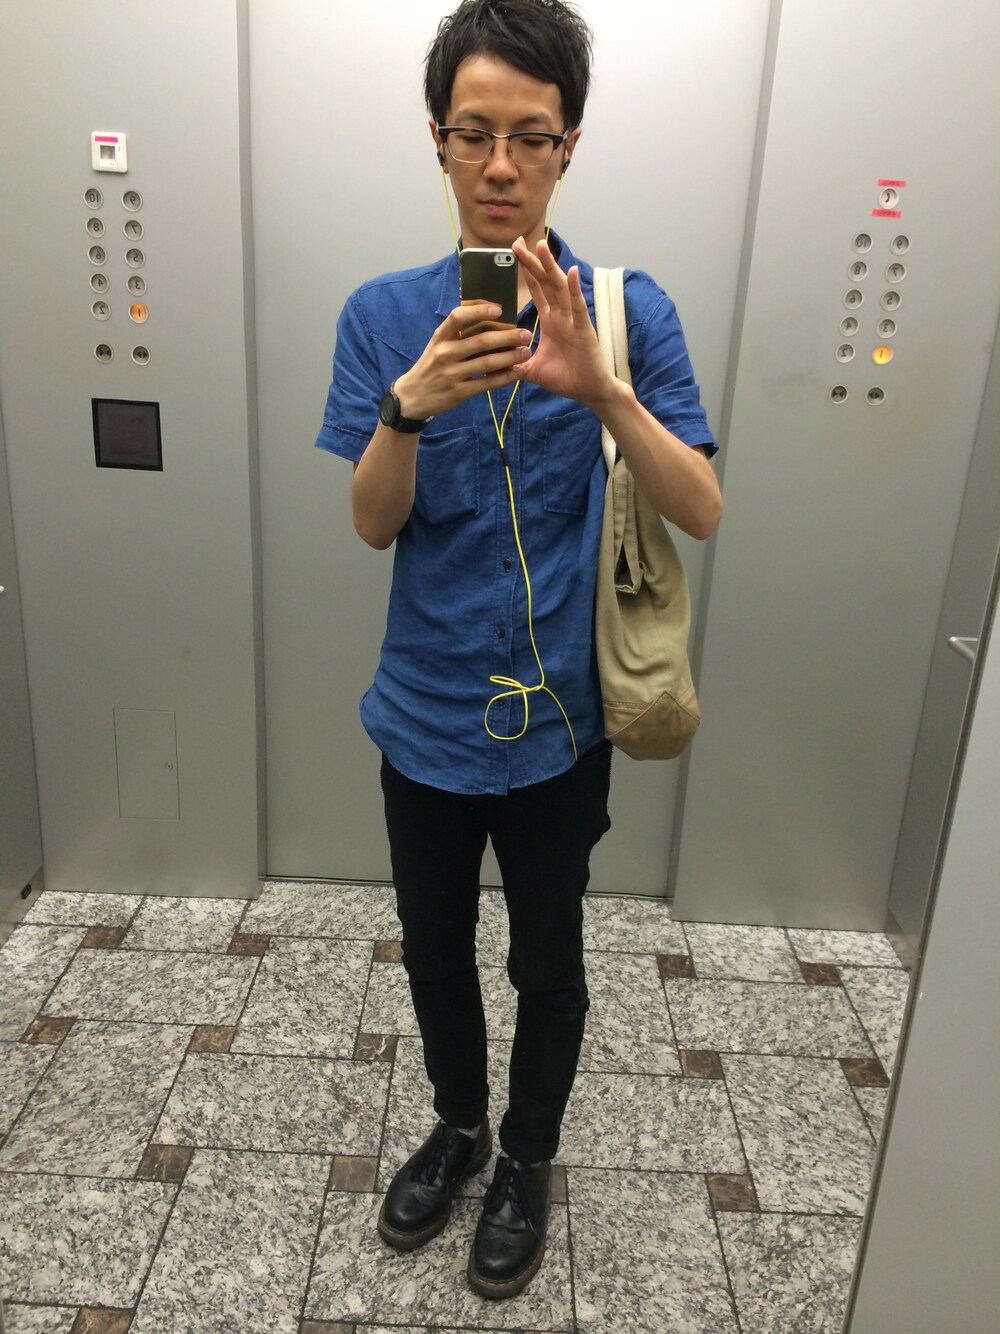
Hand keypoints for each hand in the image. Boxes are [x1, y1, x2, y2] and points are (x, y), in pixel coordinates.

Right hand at [394, 303, 531, 419]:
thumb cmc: (431, 366)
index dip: (478, 311)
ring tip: (526, 351)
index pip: (457, 317)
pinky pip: (486, 384)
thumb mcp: (438, 345)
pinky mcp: (458, 392)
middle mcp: (445, 353)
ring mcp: (452, 374)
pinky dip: (504, 377)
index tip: (499, 309)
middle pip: (481, 341)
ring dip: (510, 356)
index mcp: (440, 337)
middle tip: (526, 333)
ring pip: (487, 363)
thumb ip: (458, 333)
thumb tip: (488, 315)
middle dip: (507, 336)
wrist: (412, 397)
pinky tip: (517, 372)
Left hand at [509, 237, 615, 408]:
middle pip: (546, 282)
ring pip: (560, 288)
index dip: (527, 271)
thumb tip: (495, 369)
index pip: (537, 289)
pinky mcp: (584, 329)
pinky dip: (574, 289)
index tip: (514, 252)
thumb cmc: (568, 379)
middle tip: (518, 241)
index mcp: (552, 321)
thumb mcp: (535, 371)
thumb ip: (517, 365)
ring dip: (551, 266)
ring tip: (541, 245)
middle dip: (533, 261)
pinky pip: (578, 306)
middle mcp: (562, 315)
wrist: (590, 392)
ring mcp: (574, 320)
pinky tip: (570, 272)